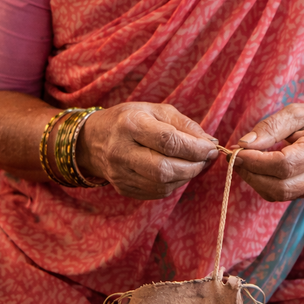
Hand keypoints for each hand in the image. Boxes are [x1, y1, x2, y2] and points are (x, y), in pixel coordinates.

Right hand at [76, 102, 217, 199]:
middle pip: (164, 169)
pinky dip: (174, 184)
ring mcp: (120, 174)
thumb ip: (185, 125)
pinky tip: (178, 172)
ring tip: (194, 164)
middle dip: (193, 166)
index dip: (194, 148)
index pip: (167, 141)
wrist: (92, 140)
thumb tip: (210, 143)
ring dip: (186, 176)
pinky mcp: (123, 188)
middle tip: (206, 159)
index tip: (211, 148)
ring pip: (162, 185)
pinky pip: (157, 193)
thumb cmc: (129, 120)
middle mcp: (121, 151)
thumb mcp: (156, 111)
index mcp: (130, 124)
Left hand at [232, 103, 303, 201]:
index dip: (257, 160)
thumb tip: (244, 144)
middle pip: (280, 186)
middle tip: (234, 156)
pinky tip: (255, 168)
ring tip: (243, 161)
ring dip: (253, 180)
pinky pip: (280, 195)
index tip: (237, 149)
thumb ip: (271, 127)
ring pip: (278, 195)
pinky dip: (262, 183)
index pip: (285, 164)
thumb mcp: (295, 113)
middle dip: (251, 173)